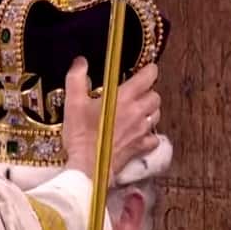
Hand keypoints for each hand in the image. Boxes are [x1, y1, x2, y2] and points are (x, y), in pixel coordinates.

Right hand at [62, 58, 160, 178]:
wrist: (88, 166)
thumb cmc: (81, 135)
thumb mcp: (73, 103)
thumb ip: (77, 78)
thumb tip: (80, 63)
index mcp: (124, 97)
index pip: (148, 77)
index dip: (149, 71)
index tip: (146, 70)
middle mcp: (137, 112)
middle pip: (155, 96)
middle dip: (148, 92)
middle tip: (138, 93)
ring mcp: (141, 131)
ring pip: (157, 115)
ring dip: (150, 111)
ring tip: (139, 112)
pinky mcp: (140, 147)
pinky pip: (154, 138)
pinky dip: (150, 134)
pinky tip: (140, 134)